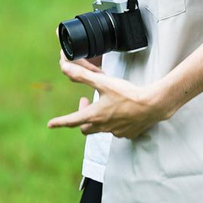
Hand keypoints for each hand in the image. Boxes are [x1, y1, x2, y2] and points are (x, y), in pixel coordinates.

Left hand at [46, 48, 173, 138]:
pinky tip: (121, 113)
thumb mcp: (103, 82)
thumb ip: (83, 76)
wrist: (152, 105)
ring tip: (105, 105)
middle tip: (85, 102)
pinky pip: (117, 130)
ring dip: (99, 119)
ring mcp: (116, 132)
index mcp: (95, 115)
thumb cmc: (128, 94)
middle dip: (82, 118)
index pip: (72, 120)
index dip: (60, 122)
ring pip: (102, 129)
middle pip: (85, 128)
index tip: (50, 124)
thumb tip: (64, 68)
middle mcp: (103, 127)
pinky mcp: (128, 133)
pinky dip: (115, 123)